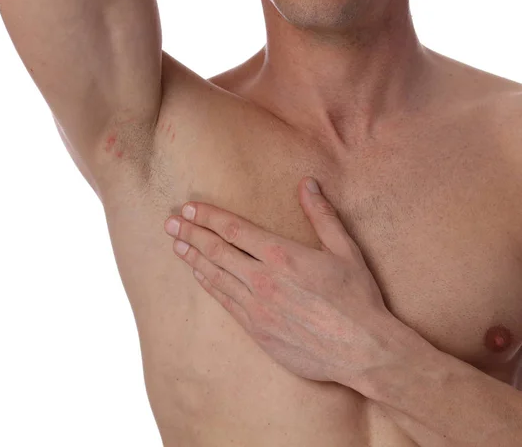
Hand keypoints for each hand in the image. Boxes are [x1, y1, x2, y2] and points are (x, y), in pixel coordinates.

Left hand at [163, 177, 402, 387]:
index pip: (234, 229)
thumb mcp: (345, 250)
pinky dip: (209, 286)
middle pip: (217, 251)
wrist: (362, 350)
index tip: (190, 208)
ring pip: (216, 277)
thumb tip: (308, 184)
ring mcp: (257, 307)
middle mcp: (263, 280)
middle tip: (170, 222)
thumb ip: (322, 215)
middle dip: (190, 234)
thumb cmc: (357, 298)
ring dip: (193, 259)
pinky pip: (225, 303)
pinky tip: (200, 276)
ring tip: (176, 246)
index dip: (208, 216)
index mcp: (283, 255)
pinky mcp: (257, 330)